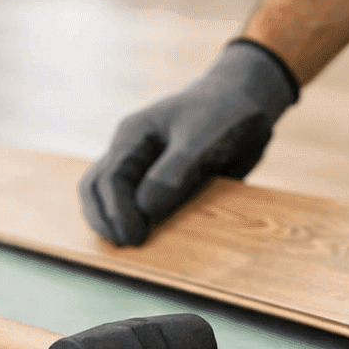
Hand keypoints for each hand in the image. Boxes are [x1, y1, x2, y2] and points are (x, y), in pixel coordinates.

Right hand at [79, 40, 297, 244]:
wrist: (251, 102)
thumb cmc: (225, 111)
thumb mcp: (202, 138)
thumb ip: (174, 172)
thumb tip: (146, 210)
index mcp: (133, 136)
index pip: (108, 179)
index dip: (117, 212)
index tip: (134, 237)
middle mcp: (132, 152)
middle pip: (97, 189)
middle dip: (107, 219)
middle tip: (128, 247)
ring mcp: (146, 166)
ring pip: (112, 197)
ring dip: (116, 221)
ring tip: (130, 246)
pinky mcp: (166, 180)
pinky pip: (143, 203)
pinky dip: (141, 220)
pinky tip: (150, 237)